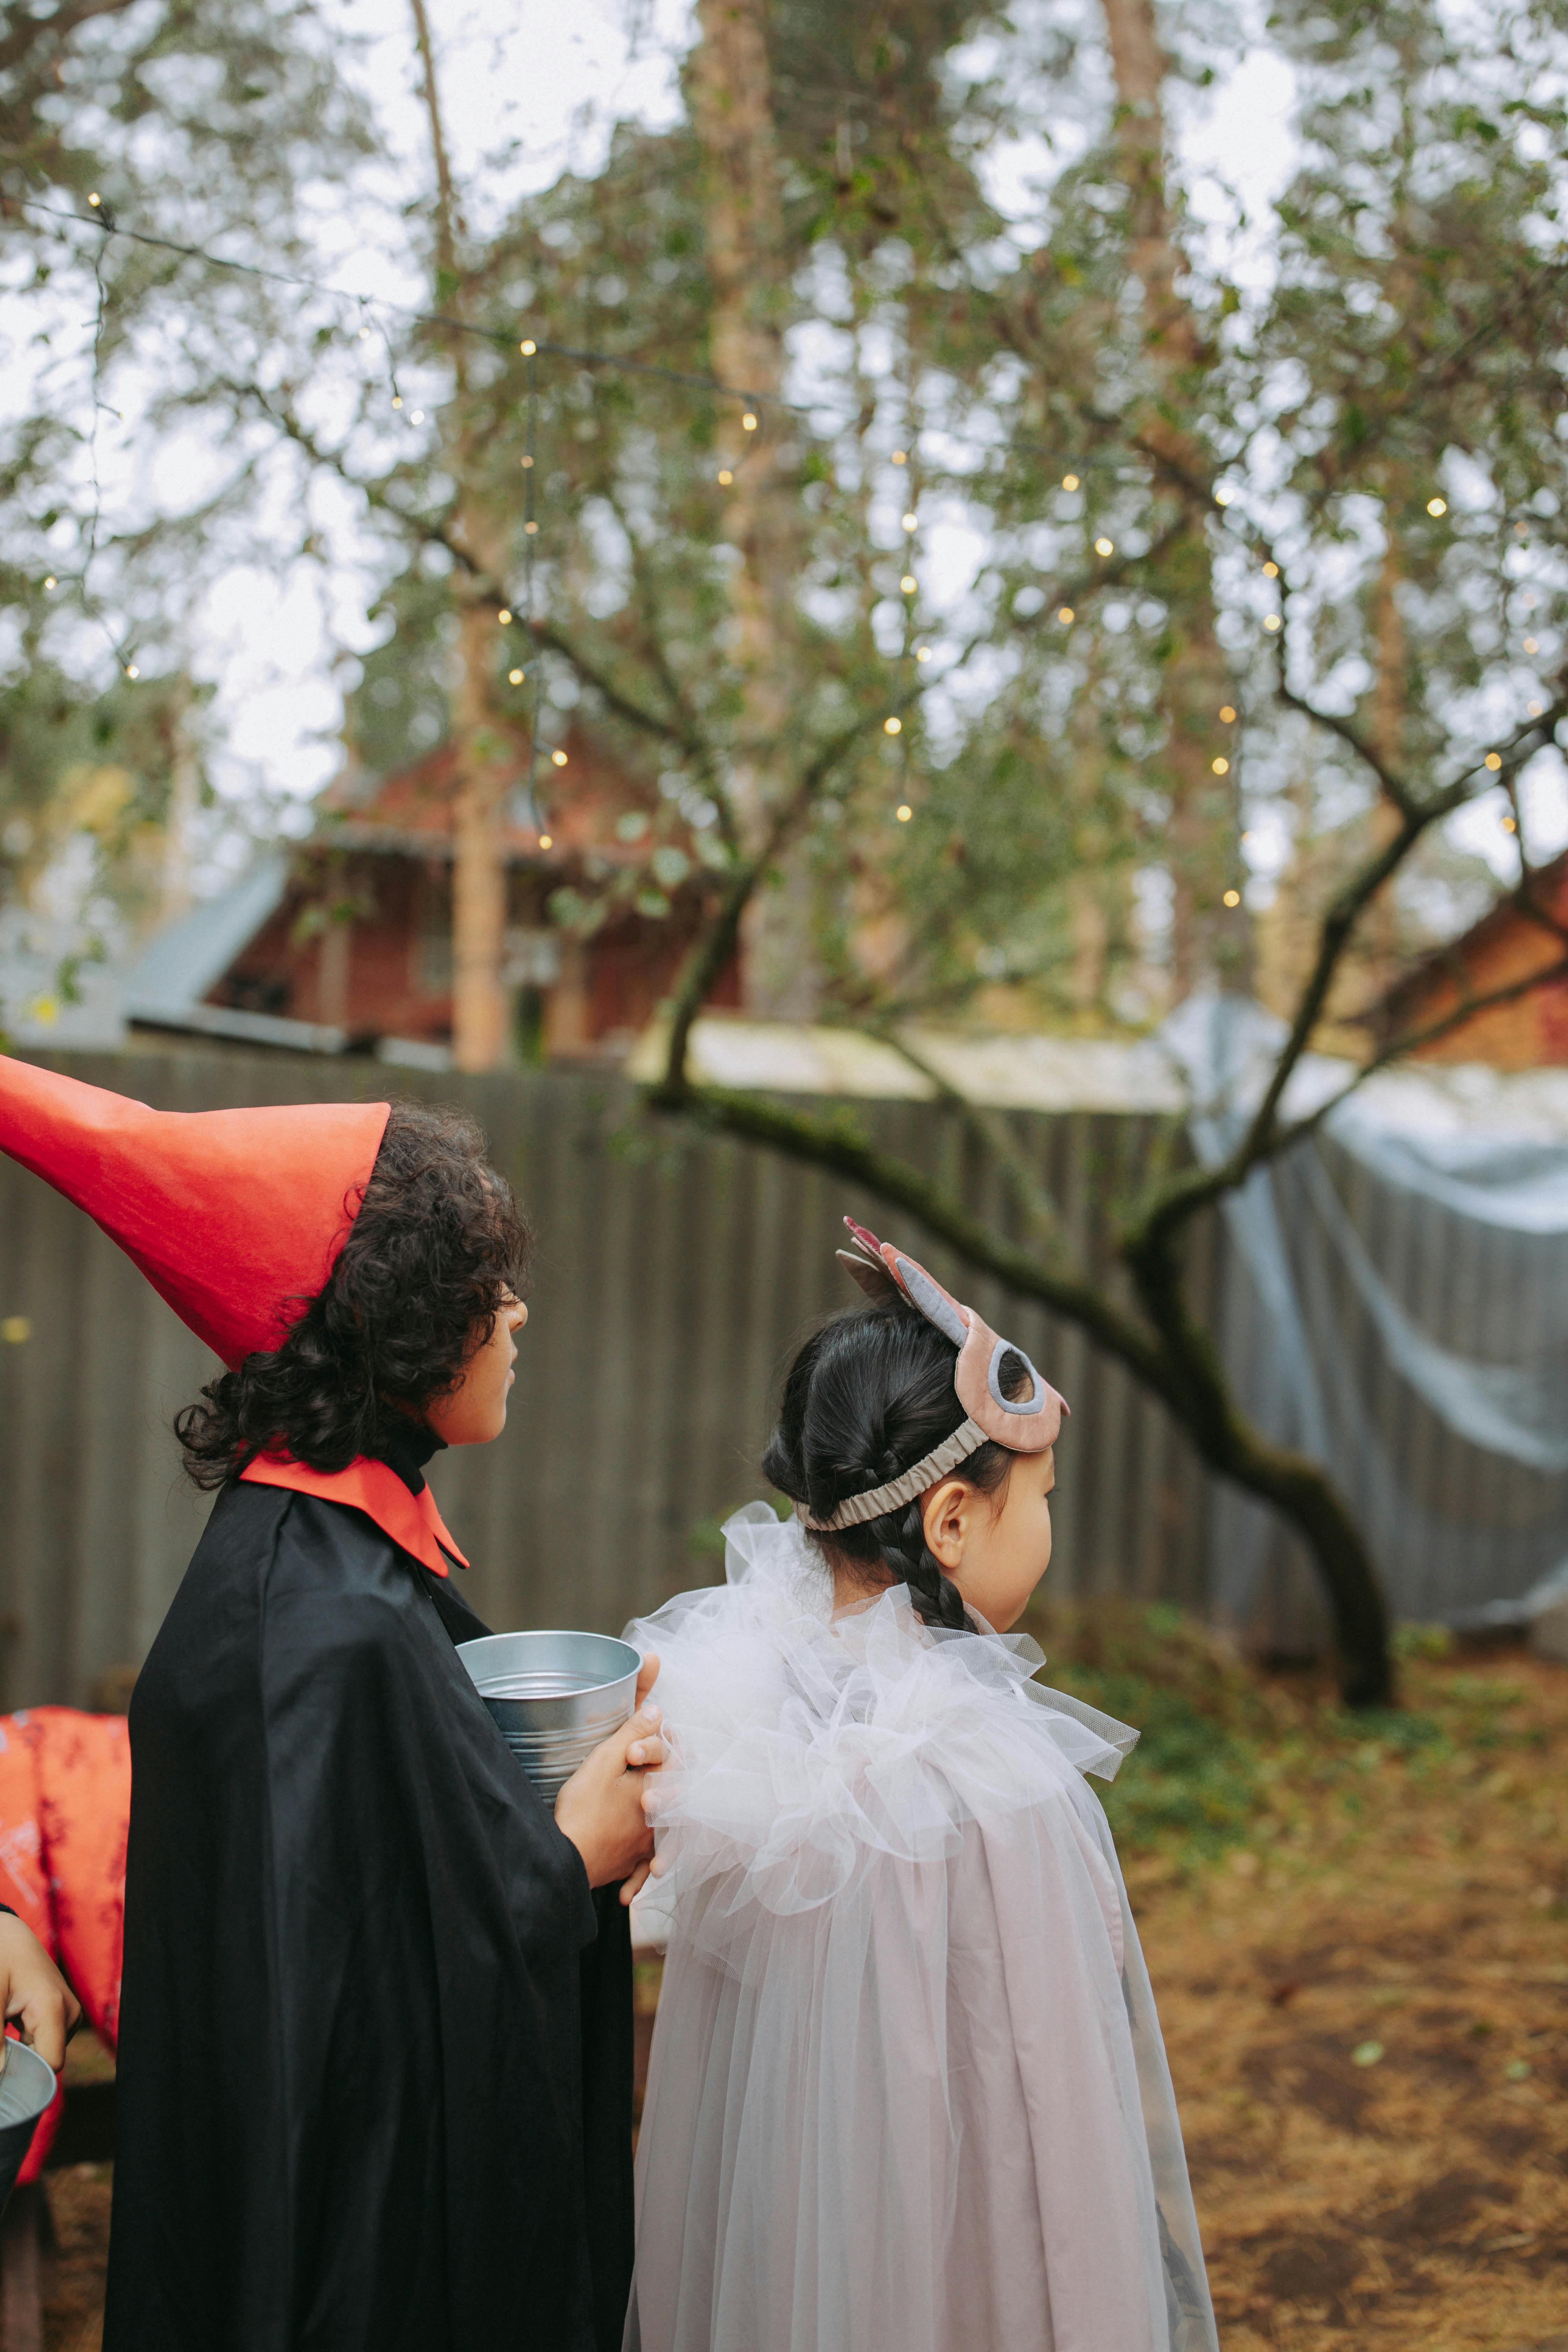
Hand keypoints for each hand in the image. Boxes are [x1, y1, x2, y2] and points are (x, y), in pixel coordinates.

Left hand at [0, 1915, 79, 2072]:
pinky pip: (47, 2039)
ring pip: (46, 2050)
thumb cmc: (0, 1960)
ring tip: (6, 2024)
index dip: (27, 2075)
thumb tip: (0, 2073)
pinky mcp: (64, 2011)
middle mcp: (69, 2011)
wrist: (10, 1935)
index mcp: (53, 2007)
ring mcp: (69, 2012)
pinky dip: (27, 2040)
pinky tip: (12, 2022)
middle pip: (48, 2058)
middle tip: (1, 2044)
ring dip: (23, 2050)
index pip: (51, 2063)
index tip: (4, 2071)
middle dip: (22, 2061)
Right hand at [554, 1653, 665, 1894]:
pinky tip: (640, 1873)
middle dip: (666, 1778)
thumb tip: (657, 1712)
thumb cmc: (584, 1807)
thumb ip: (632, 1733)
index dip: (666, 1743)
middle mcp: (659, 1819)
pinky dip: (643, 1868)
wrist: (567, 1857)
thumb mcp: (606, 1760)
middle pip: (676, 1793)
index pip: (677, 1760)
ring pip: (665, 1830)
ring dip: (662, 1819)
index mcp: (657, 1789)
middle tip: (646, 1768)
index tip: (650, 1737)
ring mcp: (645, 1845)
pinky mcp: (629, 1863)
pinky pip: (643, 1867)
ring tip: (649, 1811)